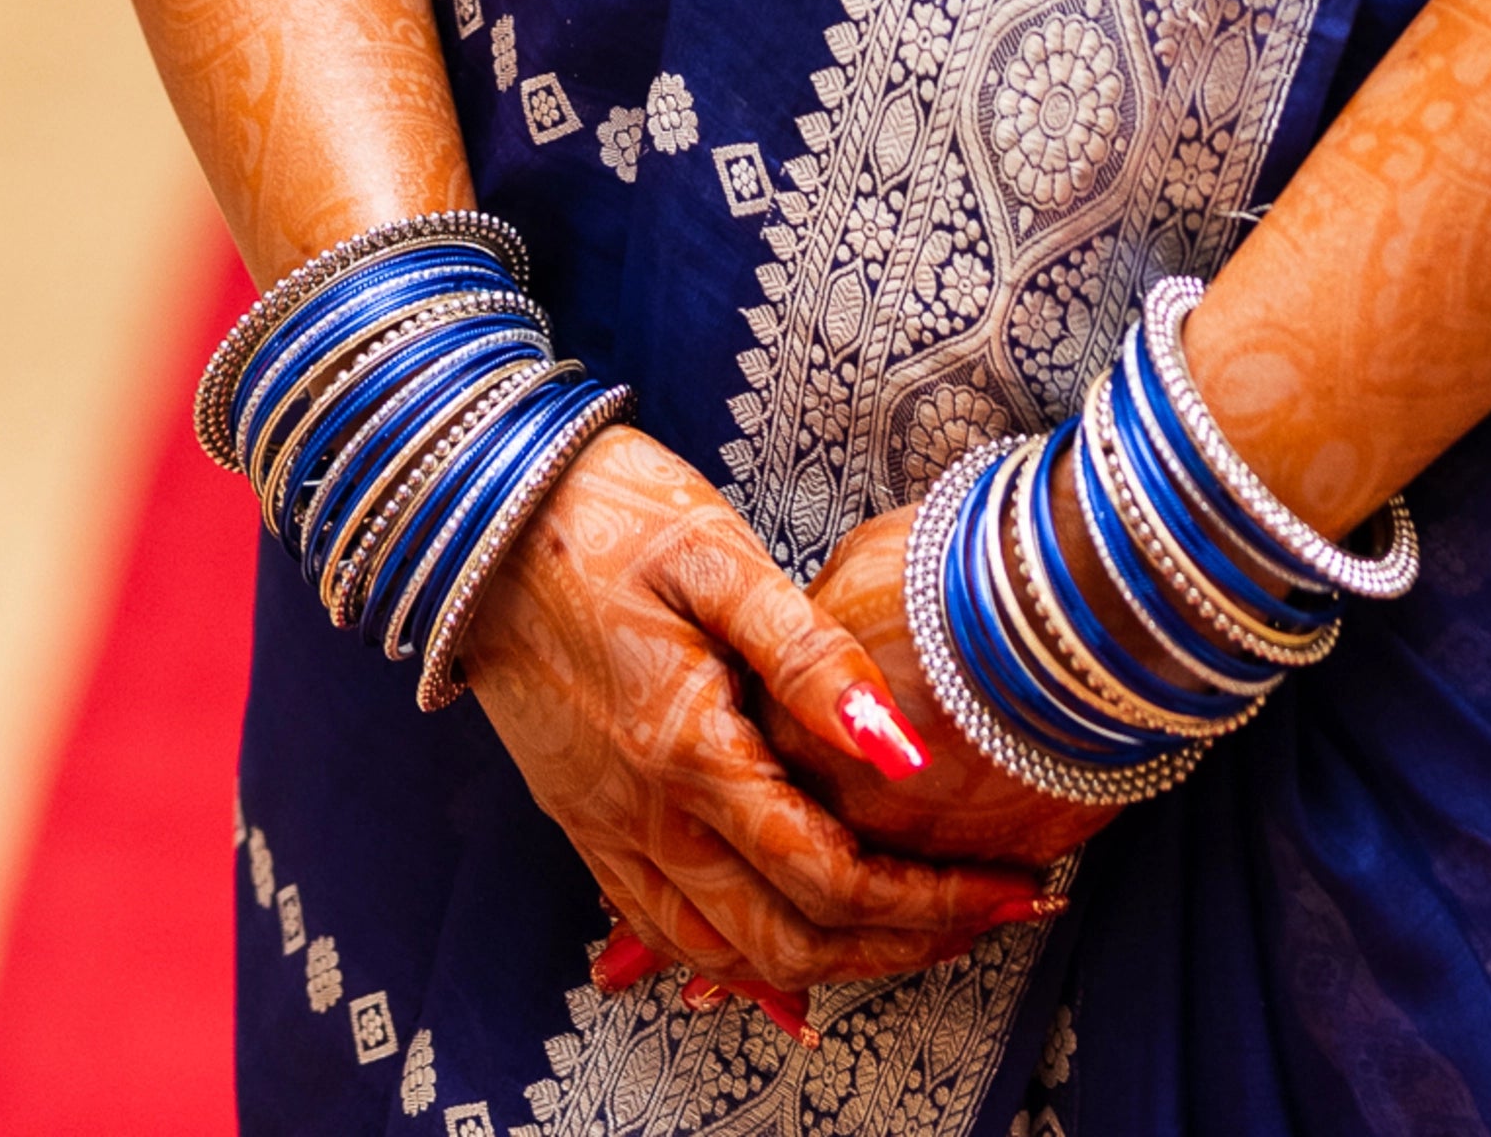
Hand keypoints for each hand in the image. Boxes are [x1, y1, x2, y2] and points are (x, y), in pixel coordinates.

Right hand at [454, 429, 1060, 1006]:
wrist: (475, 516)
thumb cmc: (604, 514)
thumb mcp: (718, 556)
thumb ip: (809, 657)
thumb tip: (900, 749)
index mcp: (689, 752)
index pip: (829, 875)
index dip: (932, 899)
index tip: (1015, 887)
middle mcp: (646, 817)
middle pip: (790, 940)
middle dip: (905, 947)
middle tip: (994, 918)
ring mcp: (608, 830)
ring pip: (729, 957)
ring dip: (833, 964)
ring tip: (922, 936)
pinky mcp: (585, 823)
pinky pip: (667, 934)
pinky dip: (736, 970)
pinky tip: (784, 975)